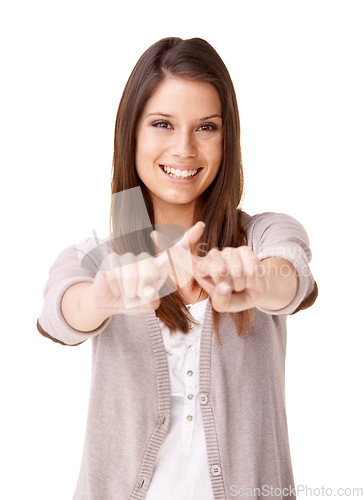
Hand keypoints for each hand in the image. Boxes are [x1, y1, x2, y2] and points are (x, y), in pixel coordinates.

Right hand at [84, 221, 205, 315]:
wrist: (108, 303)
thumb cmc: (133, 302)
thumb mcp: (148, 307)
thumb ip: (152, 302)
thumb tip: (149, 291)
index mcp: (159, 268)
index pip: (176, 251)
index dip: (187, 239)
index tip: (201, 226)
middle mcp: (146, 258)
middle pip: (149, 270)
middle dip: (142, 289)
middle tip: (137, 295)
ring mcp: (128, 257)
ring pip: (131, 273)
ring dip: (128, 290)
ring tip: (126, 292)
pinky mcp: (112, 258)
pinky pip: (115, 274)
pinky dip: (116, 287)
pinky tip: (115, 286)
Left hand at [152, 227, 267, 312]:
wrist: (254, 292)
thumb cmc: (233, 297)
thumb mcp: (223, 305)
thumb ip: (220, 300)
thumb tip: (223, 285)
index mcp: (201, 269)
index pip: (184, 258)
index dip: (170, 248)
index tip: (154, 235)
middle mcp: (212, 257)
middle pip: (216, 270)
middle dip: (226, 285)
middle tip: (230, 289)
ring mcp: (228, 251)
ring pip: (233, 271)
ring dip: (239, 284)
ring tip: (239, 284)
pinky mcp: (244, 249)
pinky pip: (248, 267)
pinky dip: (251, 278)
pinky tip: (250, 278)